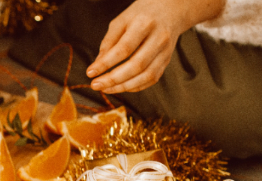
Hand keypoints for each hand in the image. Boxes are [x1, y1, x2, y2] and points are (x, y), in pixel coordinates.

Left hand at [86, 0, 224, 93]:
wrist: (172, 10)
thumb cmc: (142, 14)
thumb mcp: (122, 20)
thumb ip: (109, 41)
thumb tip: (98, 64)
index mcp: (144, 24)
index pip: (124, 48)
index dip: (106, 63)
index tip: (90, 72)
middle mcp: (158, 38)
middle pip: (136, 65)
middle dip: (113, 79)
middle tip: (96, 85)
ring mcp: (165, 51)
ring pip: (146, 76)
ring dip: (123, 87)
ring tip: (106, 89)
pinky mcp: (167, 61)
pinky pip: (151, 79)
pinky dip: (135, 87)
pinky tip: (121, 87)